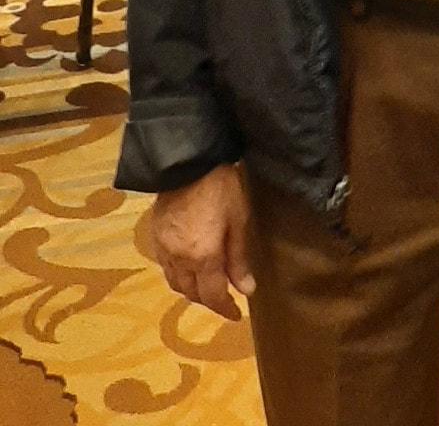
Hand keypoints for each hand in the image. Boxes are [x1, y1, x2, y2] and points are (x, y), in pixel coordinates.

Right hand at [150, 164, 255, 319]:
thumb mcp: (238, 220)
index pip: (212, 297)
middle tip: (224, 297)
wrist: (188, 160)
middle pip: (191, 294)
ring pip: (175, 283)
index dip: (225, 309)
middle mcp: (179, 259)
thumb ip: (239, 259)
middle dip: (208, 300)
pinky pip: (164, 266)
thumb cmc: (220, 187)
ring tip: (206, 284)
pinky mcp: (154, 235)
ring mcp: (163, 248)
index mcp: (203, 257)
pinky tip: (187, 265)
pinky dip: (177, 274)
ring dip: (191, 289)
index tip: (236, 315)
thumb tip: (247, 290)